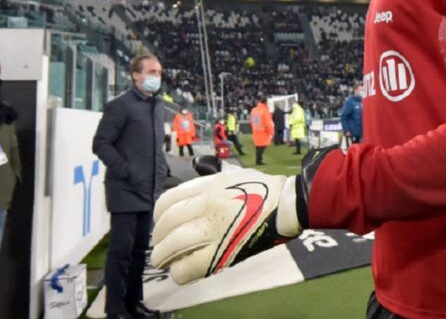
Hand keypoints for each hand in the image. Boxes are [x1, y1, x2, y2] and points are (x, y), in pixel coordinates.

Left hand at [151, 168, 300, 283]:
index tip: (161, 223)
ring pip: (173, 245)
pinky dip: (180, 271)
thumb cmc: (264, 189)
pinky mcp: (223, 252)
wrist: (287, 205)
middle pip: (167, 224)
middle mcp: (206, 206)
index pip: (168, 201)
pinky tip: (180, 271)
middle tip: (160, 246)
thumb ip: (210, 180)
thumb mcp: (231, 175)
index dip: (159, 215)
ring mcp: (214, 230)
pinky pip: (190, 266)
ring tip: (163, 261)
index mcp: (207, 187)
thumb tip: (193, 186)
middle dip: (158, 238)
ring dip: (163, 255)